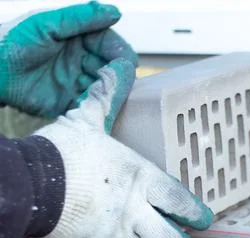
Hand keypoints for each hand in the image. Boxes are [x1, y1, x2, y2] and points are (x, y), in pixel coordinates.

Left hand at [0, 1, 136, 118]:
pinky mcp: (70, 102)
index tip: (127, 63)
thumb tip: (115, 12)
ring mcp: (77, 81)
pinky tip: (89, 102)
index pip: (110, 44)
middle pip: (111, 67)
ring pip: (105, 87)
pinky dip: (95, 105)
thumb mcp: (47, 24)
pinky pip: (91, 105)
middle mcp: (82, 59)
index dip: (120, 52)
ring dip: (106, 90)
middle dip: (115, 74)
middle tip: (114, 80)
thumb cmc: (13, 43)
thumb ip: (81, 18)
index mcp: (79, 38)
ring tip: (96, 90)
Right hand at [34, 58, 213, 237]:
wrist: (28, 182)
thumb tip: (116, 69)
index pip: (181, 201)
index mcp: (140, 177)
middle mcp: (134, 209)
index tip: (203, 219)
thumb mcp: (88, 120)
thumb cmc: (61, 151)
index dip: (196, 213)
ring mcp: (115, 233)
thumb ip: (107, 99)